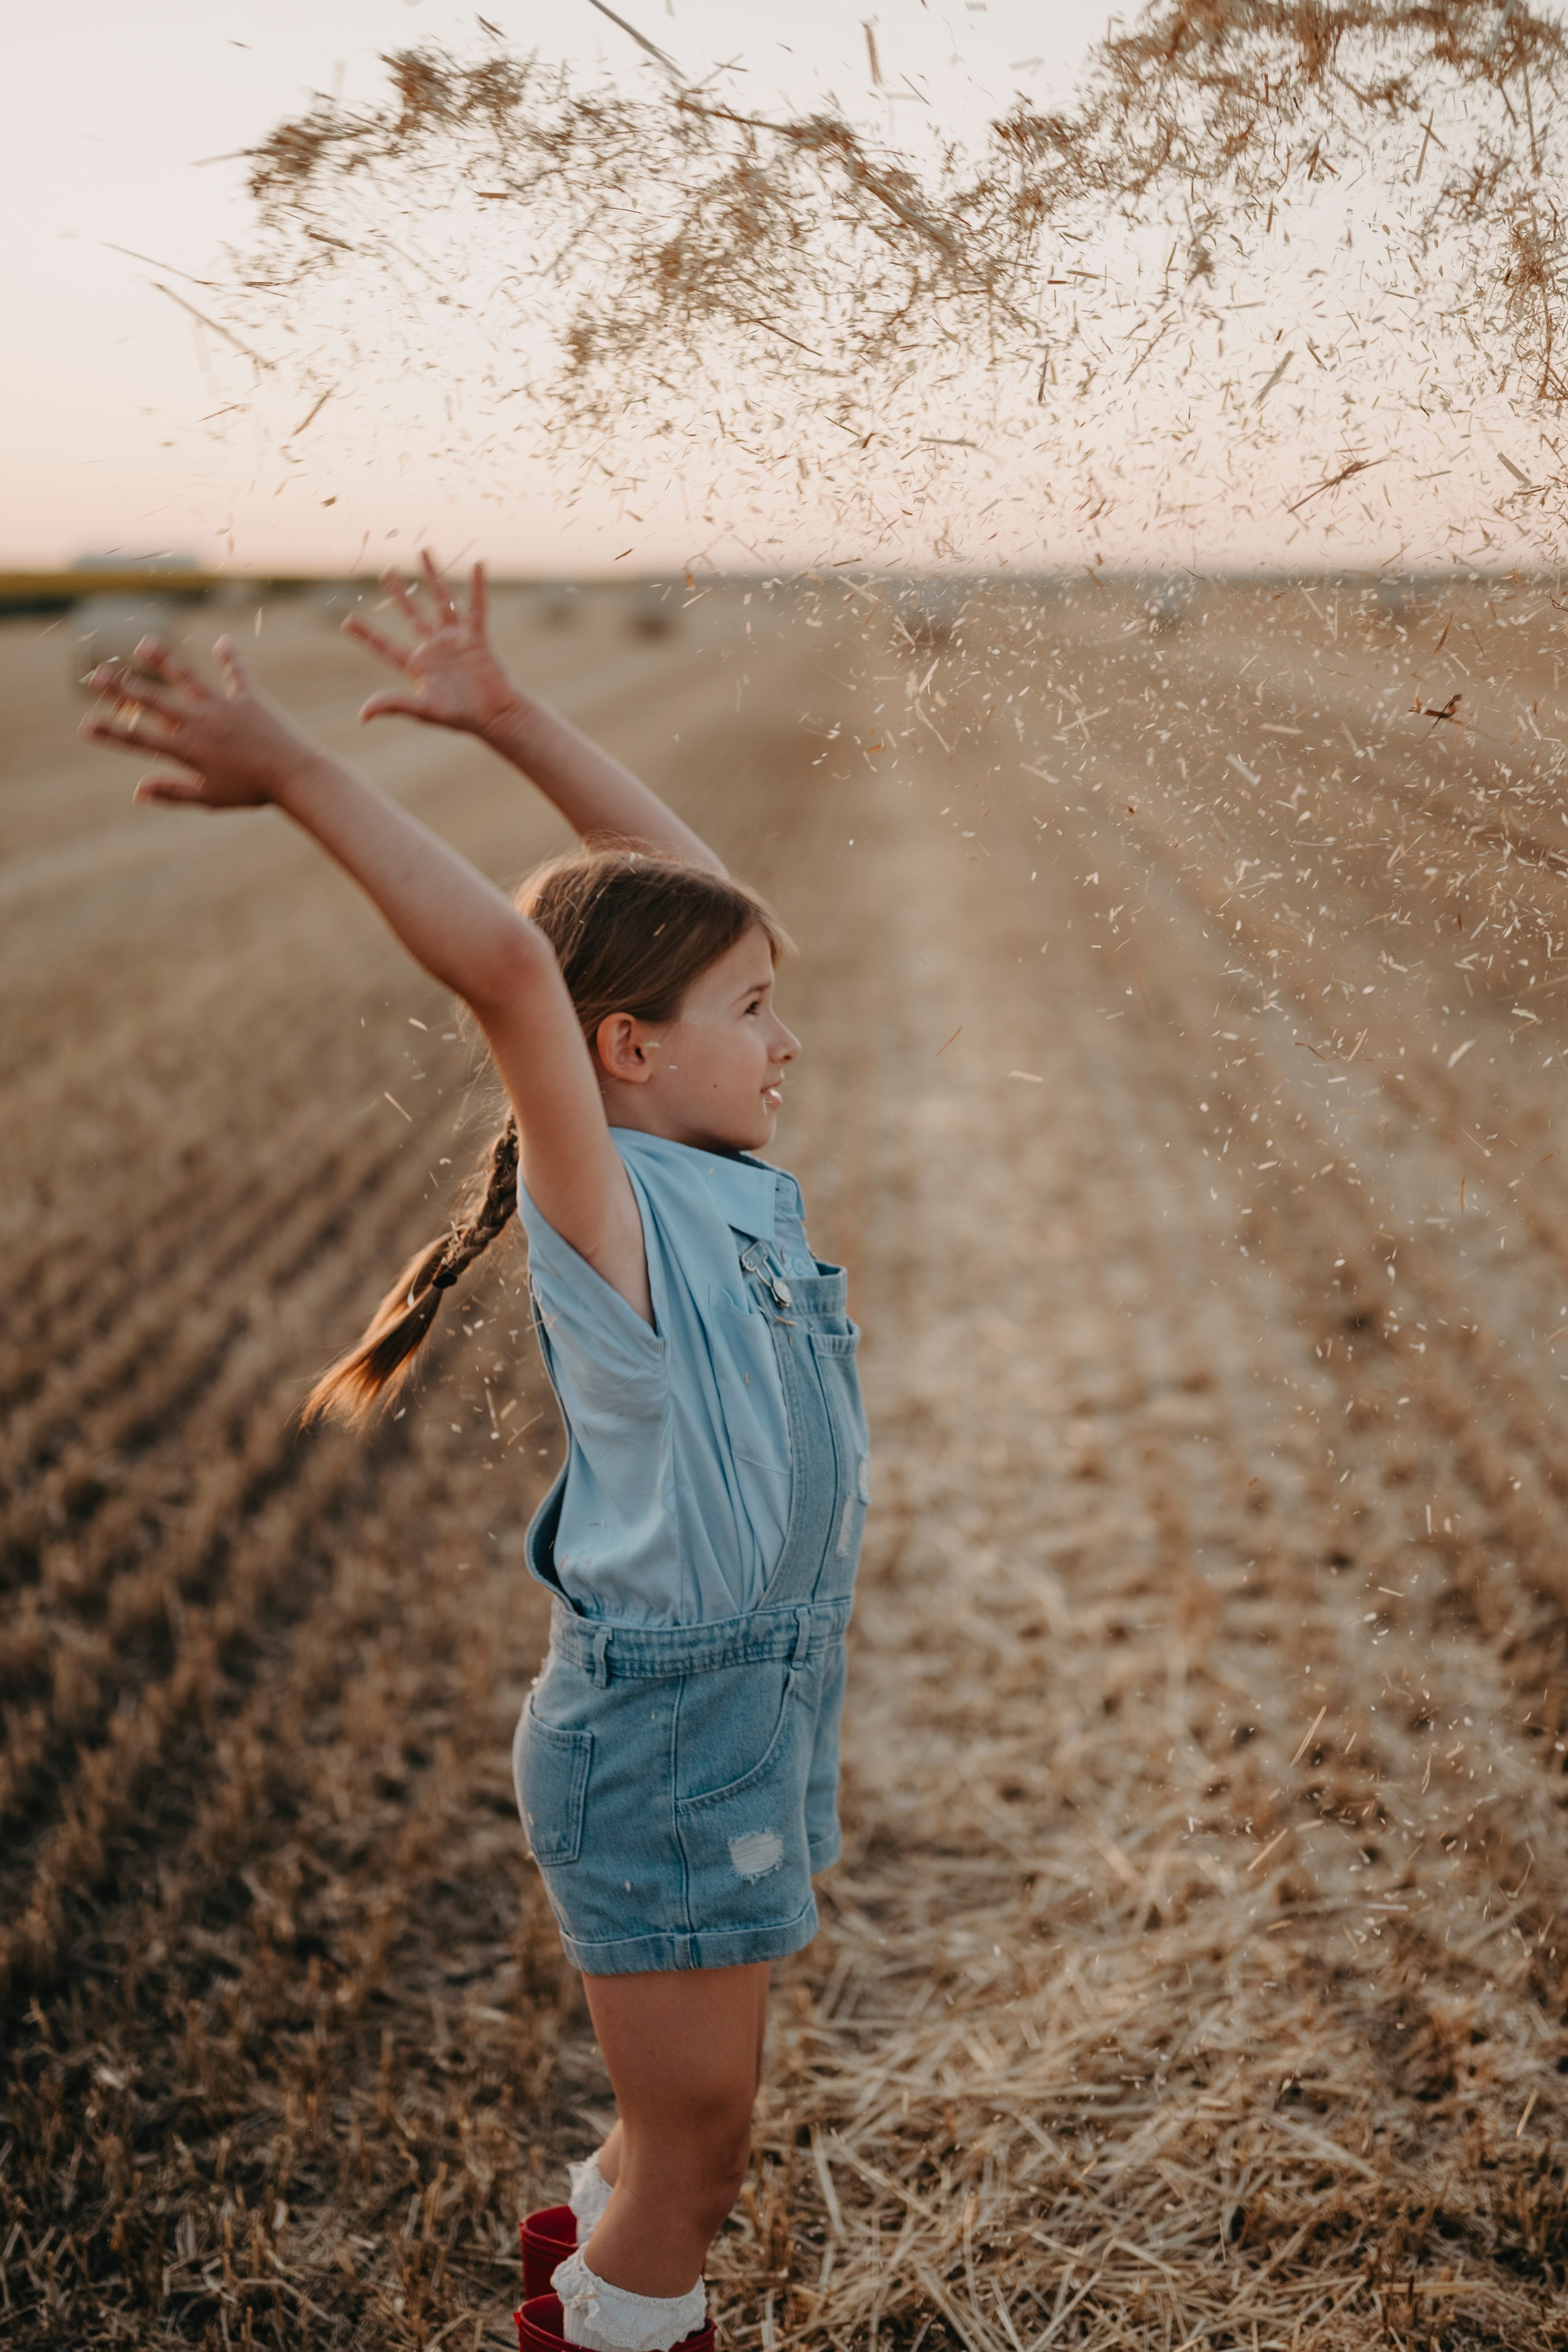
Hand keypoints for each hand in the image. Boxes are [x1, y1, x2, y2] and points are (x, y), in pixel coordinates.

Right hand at [79, 638, 330, 810]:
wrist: (295, 775)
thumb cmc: (252, 792)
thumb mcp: (210, 798)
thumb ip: (173, 792)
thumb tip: (137, 791)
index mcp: (188, 749)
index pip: (139, 740)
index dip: (111, 733)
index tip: (85, 725)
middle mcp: (200, 722)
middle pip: (152, 701)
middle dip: (121, 688)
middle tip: (95, 676)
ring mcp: (223, 706)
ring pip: (187, 677)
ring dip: (164, 660)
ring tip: (144, 644)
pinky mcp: (249, 697)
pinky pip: (236, 673)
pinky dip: (229, 658)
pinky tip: (222, 643)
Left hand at [344, 554, 521, 735]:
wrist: (494, 715)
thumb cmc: (460, 716)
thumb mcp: (423, 710)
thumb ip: (394, 704)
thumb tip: (362, 716)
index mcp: (418, 665)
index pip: (386, 646)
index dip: (367, 635)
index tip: (347, 621)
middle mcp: (434, 647)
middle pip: (412, 614)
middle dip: (399, 594)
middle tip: (387, 572)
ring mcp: (455, 639)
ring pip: (440, 601)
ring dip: (433, 576)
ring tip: (424, 552)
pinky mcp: (476, 636)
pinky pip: (476, 607)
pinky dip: (477, 586)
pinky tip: (478, 565)